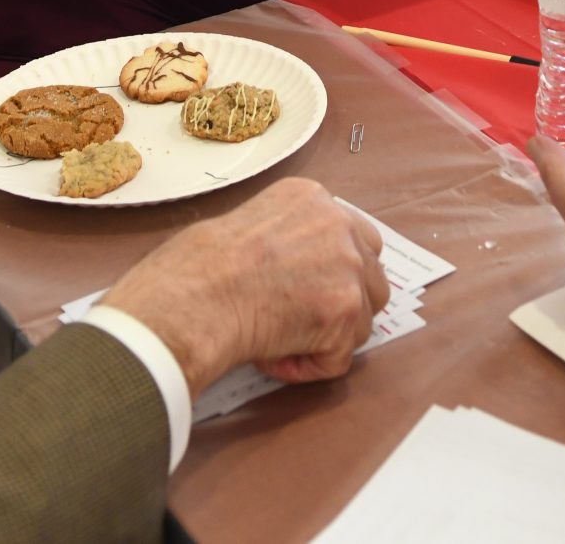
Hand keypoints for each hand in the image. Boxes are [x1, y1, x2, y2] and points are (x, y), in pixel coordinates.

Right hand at [101, 177, 389, 394]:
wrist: (194, 296)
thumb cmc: (198, 267)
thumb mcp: (248, 223)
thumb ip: (288, 237)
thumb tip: (297, 271)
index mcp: (311, 197)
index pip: (351, 234)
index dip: (334, 269)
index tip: (311, 288)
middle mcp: (338, 224)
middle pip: (370, 273)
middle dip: (343, 301)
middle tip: (301, 319)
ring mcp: (348, 266)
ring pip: (361, 316)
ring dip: (326, 336)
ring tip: (279, 339)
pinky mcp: (345, 310)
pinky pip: (338, 357)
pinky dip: (308, 366)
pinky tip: (272, 356)